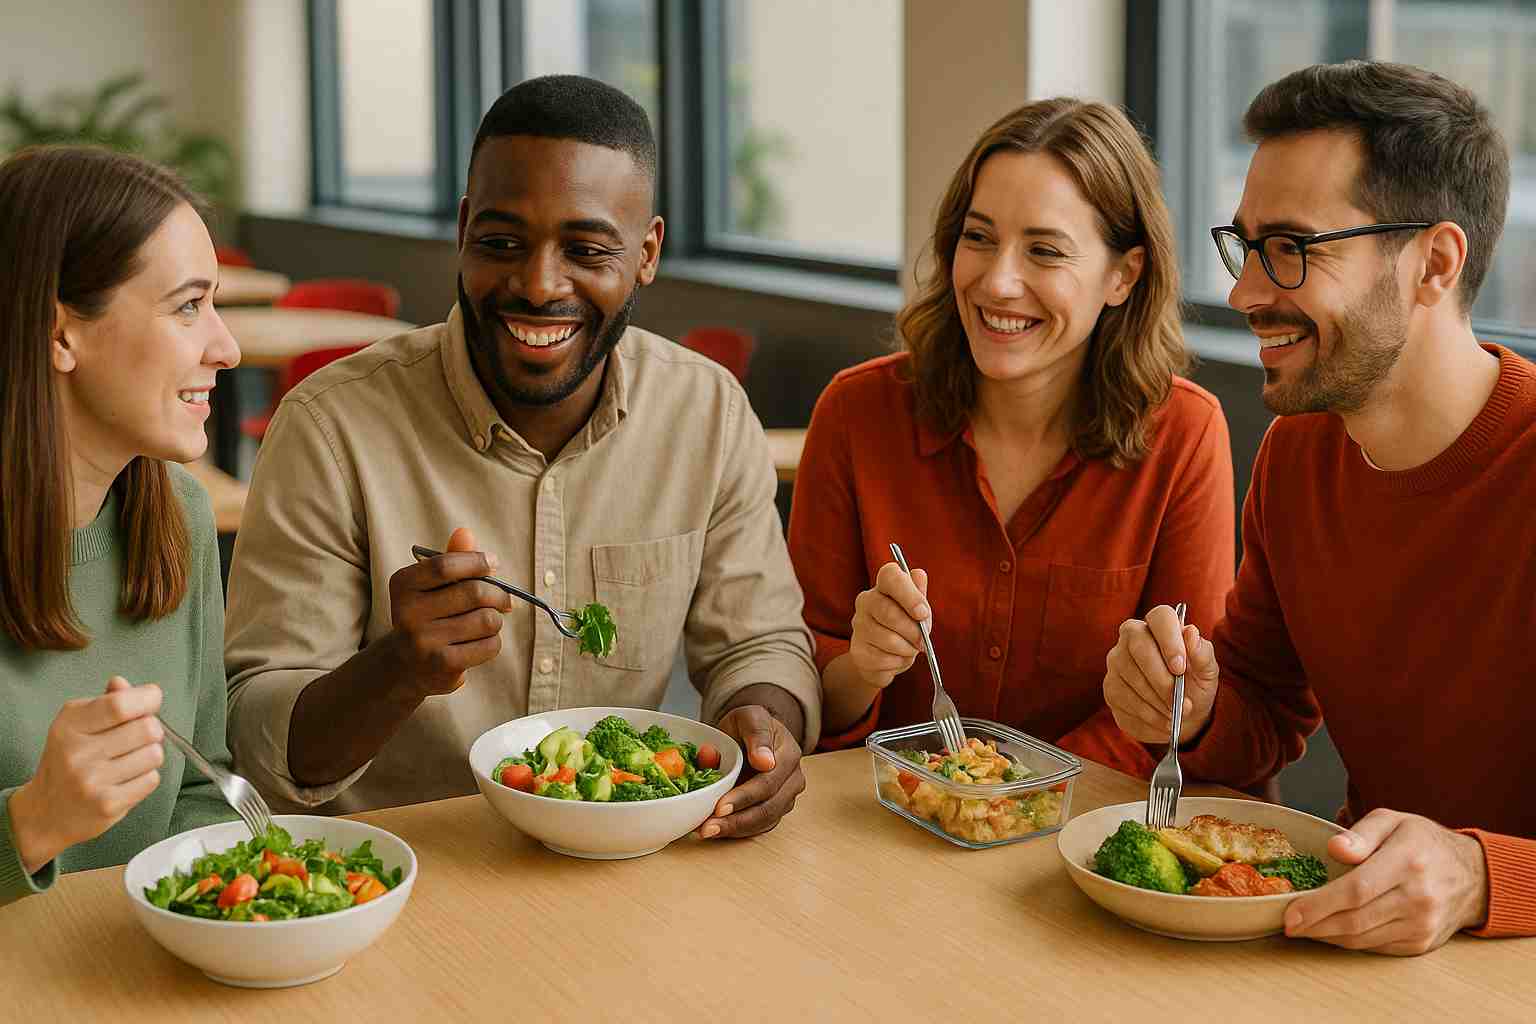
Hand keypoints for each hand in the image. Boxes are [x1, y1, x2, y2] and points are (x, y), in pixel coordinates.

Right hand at [9, 677, 164, 873]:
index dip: (147, 698)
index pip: (121, 705)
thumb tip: (122, 683)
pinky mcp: (107, 804)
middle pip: (148, 728)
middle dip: (151, 730)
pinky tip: (125, 780)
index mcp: (70, 725)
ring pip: (154, 754)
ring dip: (149, 756)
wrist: (45, 813)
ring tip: (128, 761)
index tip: (151, 699)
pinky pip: (151, 779)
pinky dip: (146, 778)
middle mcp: (77, 752)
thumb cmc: (69, 762)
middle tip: (136, 738)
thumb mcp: (77, 725)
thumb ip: (106, 701)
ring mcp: (91, 780)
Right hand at [386, 527, 510, 698]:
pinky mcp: (442, 665)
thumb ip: (450, 559)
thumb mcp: (431, 585)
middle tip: (504, 599)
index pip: (445, 565)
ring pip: (487, 620)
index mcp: (403, 585)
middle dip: (498, 594)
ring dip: (496, 620)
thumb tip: (465, 533)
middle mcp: (407, 613)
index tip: (493, 563)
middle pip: (474, 593)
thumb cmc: (427, 615)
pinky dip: (493, 641)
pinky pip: (489, 645)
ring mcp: (424, 641)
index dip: (477, 561)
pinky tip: (479, 642)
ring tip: (486, 623)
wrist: (406, 665)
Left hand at [698, 705, 805, 839]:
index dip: (744, 797)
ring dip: (735, 829)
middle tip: (708, 828)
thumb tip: (765, 762)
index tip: (720, 807)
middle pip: (768, 807)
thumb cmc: (747, 725)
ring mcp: (787, 796)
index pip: (768, 782)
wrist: (751, 733)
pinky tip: (715, 830)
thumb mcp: (749, 717)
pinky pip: (760, 826)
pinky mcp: (776, 809)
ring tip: (707, 831)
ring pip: (764, 821)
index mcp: (789, 754)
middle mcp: (793, 779)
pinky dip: (737, 830)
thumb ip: (756, 734)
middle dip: (736, 820)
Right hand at [848, 561, 930, 688]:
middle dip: (913, 631)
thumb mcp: (917, 610)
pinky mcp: (857, 651)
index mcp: (883, 586)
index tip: (923, 613)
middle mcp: (865, 601)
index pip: (890, 576)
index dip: (909, 594)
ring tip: (909, 649)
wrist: (884, 658)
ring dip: (907, 649)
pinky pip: (883, 659)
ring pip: (888, 639)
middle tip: (922, 640)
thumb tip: (919, 575)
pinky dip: (898, 662)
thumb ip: (919, 594)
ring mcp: (858, 626)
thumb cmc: (904, 628)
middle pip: (889, 612)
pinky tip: (897, 658)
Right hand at [1102, 604, 1218, 744]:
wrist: (1181, 715)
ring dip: (1157, 701)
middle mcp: (1132, 636)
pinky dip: (1148, 714)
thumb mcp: (1207, 672)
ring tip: (1176, 714)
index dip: (1169, 641)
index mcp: (1160, 625)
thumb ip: (1202, 653)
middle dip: (1161, 679)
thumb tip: (1191, 631)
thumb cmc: (1195, 685)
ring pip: (1131, 676)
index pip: (1160, 617)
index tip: (1180, 668)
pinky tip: (1163, 720)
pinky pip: (1125, 699)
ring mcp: (1116, 660)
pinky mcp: (1110, 686)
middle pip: (1139, 646)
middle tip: (1180, 701)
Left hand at [1284, 809, 1488, 954]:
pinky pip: (1377, 946)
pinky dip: (1350, 942)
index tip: (1290, 912)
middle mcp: (1418, 896)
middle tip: (1288, 924)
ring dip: (1327, 936)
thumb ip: (1361, 833)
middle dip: (1315, 925)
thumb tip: (1334, 848)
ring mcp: (1422, 924)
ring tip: (1304, 928)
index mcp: (1408, 860)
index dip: (1319, 905)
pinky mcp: (1422, 942)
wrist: (1474, 876)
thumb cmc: (1423, 842)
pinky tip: (1331, 932)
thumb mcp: (1394, 821)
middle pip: (1355, 919)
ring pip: (1363, 938)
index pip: (1356, 890)